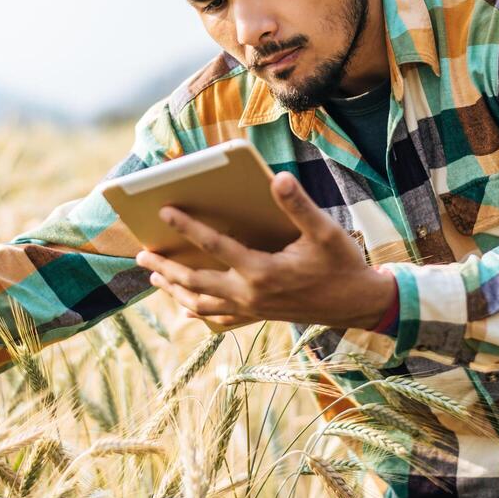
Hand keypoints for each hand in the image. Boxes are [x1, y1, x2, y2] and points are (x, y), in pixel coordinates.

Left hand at [136, 171, 396, 330]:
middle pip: (195, 282)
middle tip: (140, 251)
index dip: (187, 227)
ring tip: (154, 275)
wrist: (358, 305)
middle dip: (165, 266)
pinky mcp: (259, 317)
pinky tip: (186, 309)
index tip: (164, 211)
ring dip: (175, 290)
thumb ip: (298, 205)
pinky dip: (199, 313)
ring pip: (202, 303)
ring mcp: (252, 309)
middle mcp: (250, 294)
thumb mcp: (325, 231)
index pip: (214, 246)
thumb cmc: (342, 264)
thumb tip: (278, 178)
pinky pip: (220, 319)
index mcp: (262, 271)